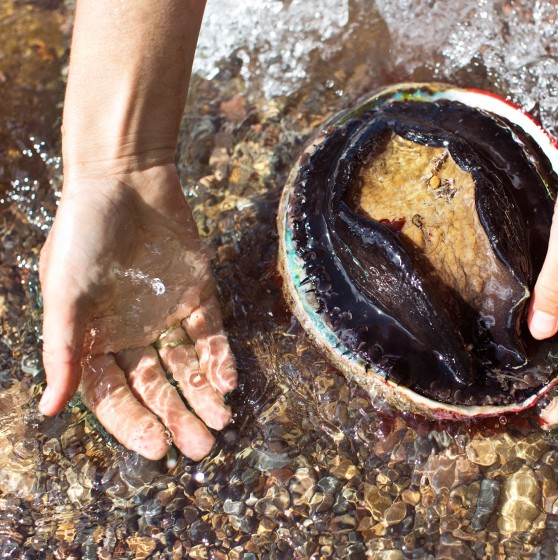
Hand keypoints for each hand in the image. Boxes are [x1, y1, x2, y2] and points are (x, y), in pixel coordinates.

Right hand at [38, 163, 236, 459]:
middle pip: (157, 387)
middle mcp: (131, 333)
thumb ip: (64, 351)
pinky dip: (220, 356)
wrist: (124, 178)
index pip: (115, 395)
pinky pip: (210, 334)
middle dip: (178, 417)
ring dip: (204, 394)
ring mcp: (166, 315)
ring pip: (188, 366)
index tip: (158, 450)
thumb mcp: (65, 293)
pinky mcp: (197, 294)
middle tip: (203, 448)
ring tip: (221, 423)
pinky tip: (228, 379)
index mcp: (93, 340)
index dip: (135, 424)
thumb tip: (50, 410)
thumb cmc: (83, 234)